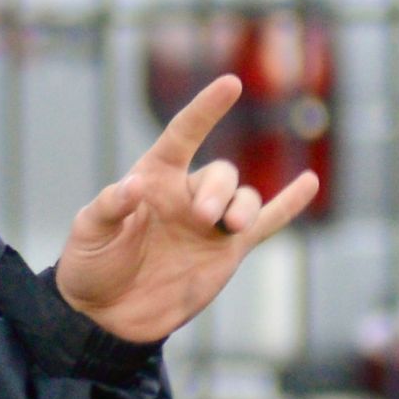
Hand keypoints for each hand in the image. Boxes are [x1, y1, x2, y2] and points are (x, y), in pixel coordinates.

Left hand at [55, 75, 320, 345]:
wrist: (107, 314)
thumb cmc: (92, 265)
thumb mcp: (89, 232)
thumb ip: (108, 206)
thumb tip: (134, 185)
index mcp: (153, 178)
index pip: (182, 135)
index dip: (205, 110)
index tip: (231, 85)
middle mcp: (186, 195)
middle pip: (221, 174)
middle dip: (219, 191)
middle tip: (202, 217)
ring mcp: (209, 224)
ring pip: (244, 199)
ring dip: (244, 207)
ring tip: (233, 227)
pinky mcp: (226, 252)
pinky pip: (266, 222)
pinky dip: (288, 204)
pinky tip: (309, 182)